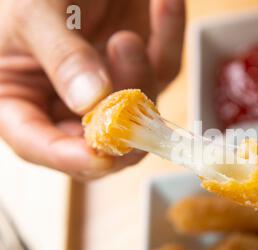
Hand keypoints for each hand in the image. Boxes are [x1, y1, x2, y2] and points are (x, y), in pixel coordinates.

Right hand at [0, 0, 184, 178]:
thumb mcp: (35, 14)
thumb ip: (62, 58)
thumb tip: (91, 100)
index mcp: (22, 98)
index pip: (40, 145)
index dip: (70, 158)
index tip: (101, 156)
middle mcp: (68, 101)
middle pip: (102, 139)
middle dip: (121, 118)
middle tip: (122, 94)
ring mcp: (109, 86)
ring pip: (141, 110)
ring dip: (141, 76)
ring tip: (126, 39)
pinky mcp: (142, 66)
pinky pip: (165, 67)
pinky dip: (168, 39)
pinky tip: (163, 6)